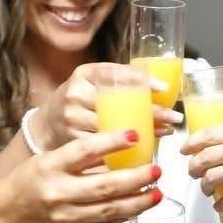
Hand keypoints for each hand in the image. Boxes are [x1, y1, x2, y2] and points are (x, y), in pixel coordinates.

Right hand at [0, 128, 162, 222]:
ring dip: (138, 201)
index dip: (111, 142)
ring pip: (110, 209)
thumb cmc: (29, 182)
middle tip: (156, 169)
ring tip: (157, 192)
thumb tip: (119, 147)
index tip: (134, 134)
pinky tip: (140, 207)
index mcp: (50, 166)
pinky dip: (125, 215)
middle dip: (136, 178)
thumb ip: (79, 157)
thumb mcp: (48, 160)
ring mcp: (66, 215)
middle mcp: (58, 191)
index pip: (84, 150)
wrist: (5, 215)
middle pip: (105, 185)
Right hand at [36, 62, 180, 148]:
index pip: (115, 74)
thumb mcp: (93, 80)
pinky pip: (104, 147)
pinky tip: (145, 147)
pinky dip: (127, 149)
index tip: (163, 89)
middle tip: (173, 116)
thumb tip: (160, 85)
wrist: (48, 123)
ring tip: (165, 131)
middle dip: (149, 111)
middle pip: (118, 104)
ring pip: (113, 127)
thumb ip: (119, 78)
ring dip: (143, 131)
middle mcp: (75, 94)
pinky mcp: (72, 141)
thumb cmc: (80, 99)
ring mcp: (71, 119)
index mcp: (84, 74)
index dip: (140, 81)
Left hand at [183, 121, 222, 219]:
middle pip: (204, 156)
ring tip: (208, 190)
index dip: (193, 142)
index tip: (186, 148)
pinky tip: (222, 206)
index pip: (212, 133)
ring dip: (205, 187)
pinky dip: (220, 205)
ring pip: (209, 178)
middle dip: (194, 166)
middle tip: (193, 171)